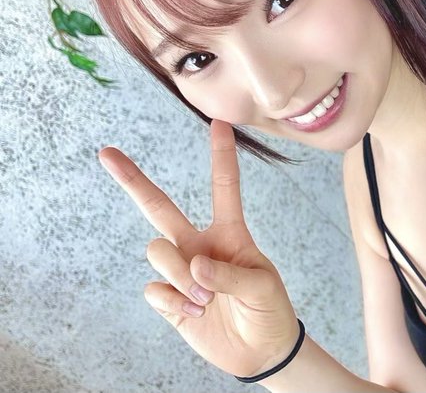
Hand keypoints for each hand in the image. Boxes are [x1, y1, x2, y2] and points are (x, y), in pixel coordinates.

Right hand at [98, 119, 299, 377]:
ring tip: (206, 297)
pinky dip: (173, 302)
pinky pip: (154, 288)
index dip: (221, 156)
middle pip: (159, 208)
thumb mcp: (262, 287)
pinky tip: (193, 312)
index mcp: (229, 233)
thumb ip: (229, 273)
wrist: (259, 352)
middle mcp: (199, 244)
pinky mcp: (169, 298)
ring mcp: (181, 270)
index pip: (224, 188)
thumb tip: (194, 264)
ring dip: (181, 275)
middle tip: (107, 153)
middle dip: (133, 180)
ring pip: (157, 251)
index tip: (220, 123)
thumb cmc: (269, 310)